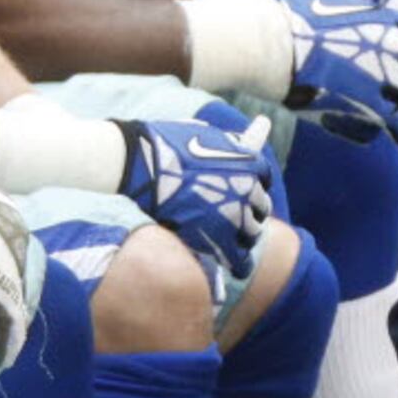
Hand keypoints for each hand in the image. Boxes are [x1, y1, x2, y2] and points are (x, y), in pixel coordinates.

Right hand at [117, 114, 274, 276]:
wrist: (135, 168)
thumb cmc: (162, 146)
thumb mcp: (200, 131)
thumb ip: (223, 140)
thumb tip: (241, 136)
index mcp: (248, 161)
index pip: (263, 175)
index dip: (251, 182)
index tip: (241, 188)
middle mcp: (248, 189)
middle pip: (260, 206)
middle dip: (248, 209)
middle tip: (232, 215)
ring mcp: (236, 217)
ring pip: (251, 233)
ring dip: (242, 234)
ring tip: (227, 239)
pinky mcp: (219, 242)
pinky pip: (240, 260)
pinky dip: (239, 263)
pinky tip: (234, 265)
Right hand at [278, 0, 397, 145]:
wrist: (269, 45)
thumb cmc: (287, 20)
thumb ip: (348, 7)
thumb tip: (351, 5)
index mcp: (382, 20)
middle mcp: (391, 47)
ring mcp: (383, 78)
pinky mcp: (369, 106)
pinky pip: (396, 125)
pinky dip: (395, 132)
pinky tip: (390, 137)